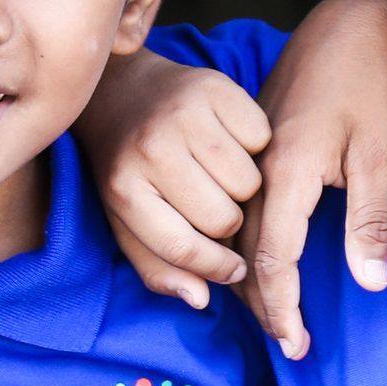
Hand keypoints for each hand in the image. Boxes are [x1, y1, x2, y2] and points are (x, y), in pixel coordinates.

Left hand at [83, 49, 271, 308]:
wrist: (123, 93)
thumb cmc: (128, 169)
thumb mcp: (128, 222)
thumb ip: (158, 267)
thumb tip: (200, 299)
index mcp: (123, 187)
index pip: (181, 247)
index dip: (215, 269)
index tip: (233, 272)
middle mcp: (151, 147)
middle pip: (224, 219)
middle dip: (227, 223)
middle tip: (216, 207)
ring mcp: (184, 113)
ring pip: (250, 183)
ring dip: (244, 187)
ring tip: (222, 176)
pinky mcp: (215, 86)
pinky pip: (262, 138)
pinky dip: (255, 146)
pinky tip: (231, 143)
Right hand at [241, 0, 386, 359]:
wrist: (346, 27)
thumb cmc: (369, 89)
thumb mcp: (381, 156)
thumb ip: (371, 221)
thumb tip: (370, 284)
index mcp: (287, 172)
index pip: (272, 258)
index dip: (283, 306)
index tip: (297, 343)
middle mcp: (259, 170)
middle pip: (246, 254)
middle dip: (265, 306)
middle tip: (290, 347)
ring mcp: (252, 160)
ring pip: (238, 235)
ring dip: (252, 281)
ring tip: (276, 319)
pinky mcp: (255, 152)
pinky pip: (240, 212)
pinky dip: (247, 249)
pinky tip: (260, 268)